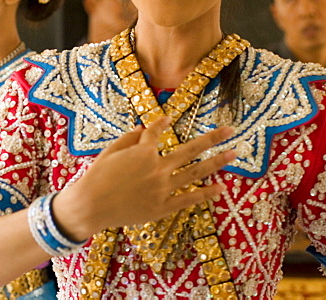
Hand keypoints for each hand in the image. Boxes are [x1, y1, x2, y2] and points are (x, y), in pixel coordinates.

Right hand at [55, 118, 234, 240]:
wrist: (91, 205)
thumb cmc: (97, 175)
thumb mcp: (111, 150)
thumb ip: (131, 138)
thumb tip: (146, 128)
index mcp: (144, 151)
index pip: (157, 132)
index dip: (162, 124)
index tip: (169, 119)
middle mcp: (158, 167)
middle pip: (191, 149)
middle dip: (212, 138)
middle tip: (230, 130)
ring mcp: (163, 188)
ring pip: (195, 172)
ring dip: (216, 162)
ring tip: (233, 153)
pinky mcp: (163, 207)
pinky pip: (189, 199)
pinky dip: (206, 193)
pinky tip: (221, 187)